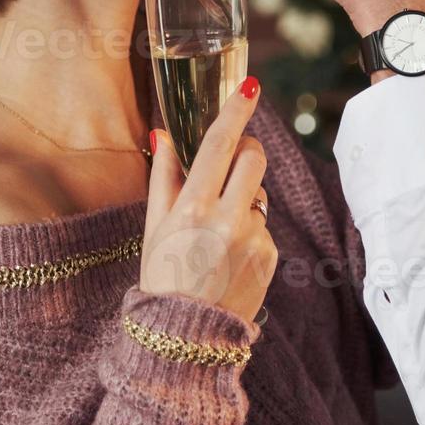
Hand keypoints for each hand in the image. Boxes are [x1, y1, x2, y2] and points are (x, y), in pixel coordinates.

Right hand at [140, 78, 276, 323]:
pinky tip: (229, 257)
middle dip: (247, 149)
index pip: (219, 144)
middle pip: (254, 158)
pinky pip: (264, 227)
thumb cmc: (161, 278)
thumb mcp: (154, 227)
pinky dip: (249, 232)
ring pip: (259, 194)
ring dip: (244, 198)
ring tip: (218, 232)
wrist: (186, 338)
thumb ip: (163, 178)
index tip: (249, 86)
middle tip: (232, 159)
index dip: (235, 110)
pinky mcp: (270, 256)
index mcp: (192, 207)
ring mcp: (253, 238)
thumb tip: (164, 134)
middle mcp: (226, 219)